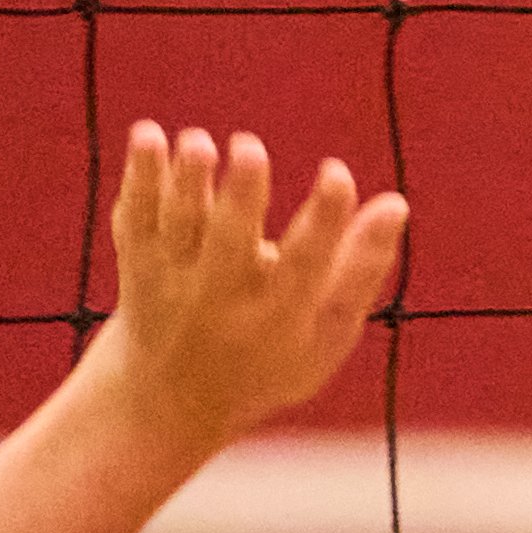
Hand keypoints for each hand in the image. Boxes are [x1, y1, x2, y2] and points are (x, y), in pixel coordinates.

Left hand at [93, 122, 400, 452]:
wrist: (172, 399)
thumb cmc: (271, 355)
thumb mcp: (327, 331)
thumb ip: (361, 269)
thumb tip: (396, 203)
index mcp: (279, 321)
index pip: (305, 268)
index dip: (326, 221)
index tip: (339, 173)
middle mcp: (222, 304)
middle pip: (229, 246)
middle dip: (240, 196)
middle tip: (250, 147)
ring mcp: (174, 285)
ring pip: (177, 228)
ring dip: (186, 182)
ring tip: (199, 141)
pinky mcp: (138, 264)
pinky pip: (135, 218)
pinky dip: (140, 178)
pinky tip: (149, 133)